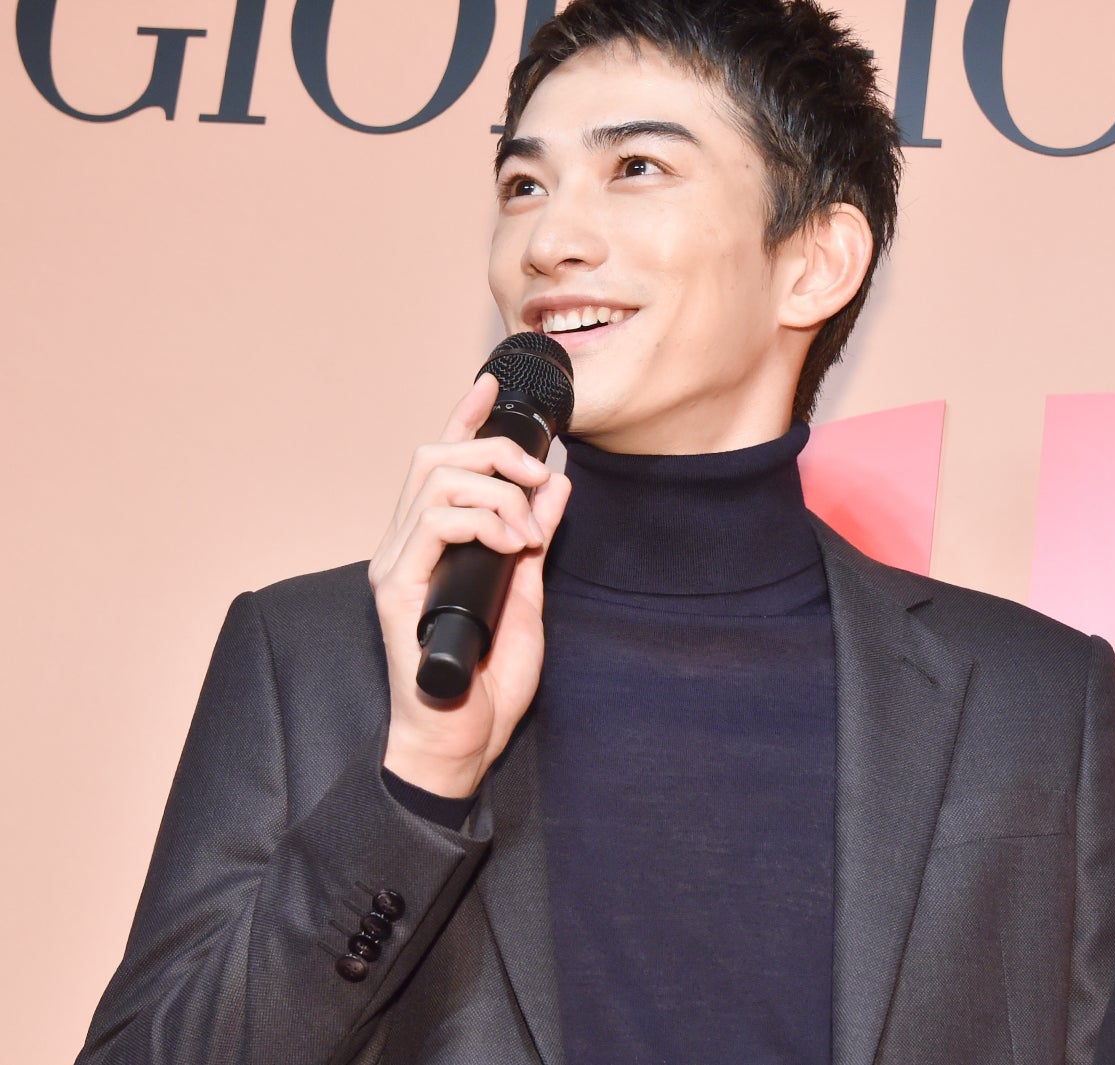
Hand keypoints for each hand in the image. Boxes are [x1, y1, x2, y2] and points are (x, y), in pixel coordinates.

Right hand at [369, 372, 571, 797]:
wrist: (463, 740)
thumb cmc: (489, 681)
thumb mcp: (528, 595)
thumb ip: (535, 540)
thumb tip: (556, 486)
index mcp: (431, 545)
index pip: (440, 464)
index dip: (462, 417)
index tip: (491, 385)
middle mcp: (404, 546)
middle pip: (434, 456)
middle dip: (493, 450)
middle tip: (536, 478)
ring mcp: (395, 565)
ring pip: (434, 480)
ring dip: (495, 491)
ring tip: (526, 531)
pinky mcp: (395, 589)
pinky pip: (432, 523)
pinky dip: (481, 521)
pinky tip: (511, 546)